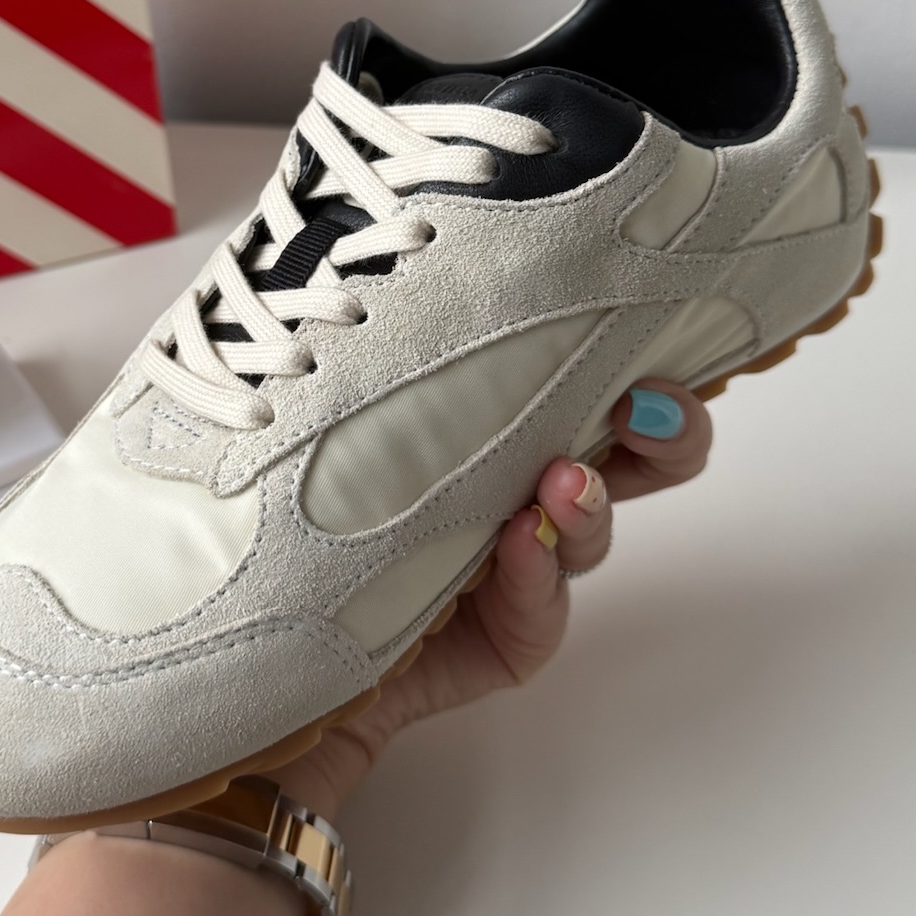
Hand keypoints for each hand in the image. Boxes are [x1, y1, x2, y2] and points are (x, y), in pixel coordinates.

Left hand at [270, 378, 713, 819]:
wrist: (250, 623)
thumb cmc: (288, 495)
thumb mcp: (345, 406)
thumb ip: (404, 362)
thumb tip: (439, 274)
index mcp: (490, 421)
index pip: (586, 382)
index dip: (635, 359)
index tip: (649, 335)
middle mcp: (516, 488)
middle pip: (627, 461)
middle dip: (665, 434)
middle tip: (652, 411)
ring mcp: (516, 568)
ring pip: (586, 534)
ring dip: (589, 502)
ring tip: (564, 481)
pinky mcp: (504, 640)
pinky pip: (541, 611)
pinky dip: (536, 576)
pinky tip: (520, 544)